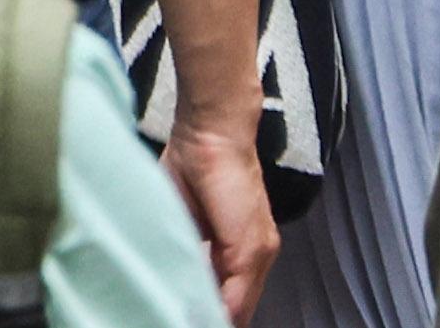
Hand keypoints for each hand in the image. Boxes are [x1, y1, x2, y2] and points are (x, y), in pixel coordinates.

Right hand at [163, 117, 278, 322]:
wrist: (212, 132)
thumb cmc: (193, 163)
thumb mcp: (184, 214)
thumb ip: (190, 248)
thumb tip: (180, 280)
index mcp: (239, 248)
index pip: (229, 296)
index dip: (211, 311)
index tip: (190, 315)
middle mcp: (258, 254)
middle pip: (236, 307)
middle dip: (212, 315)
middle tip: (187, 318)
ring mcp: (259, 253)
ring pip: (239, 307)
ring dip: (214, 315)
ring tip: (189, 319)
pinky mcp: (252, 249)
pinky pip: (238, 297)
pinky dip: (220, 312)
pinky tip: (205, 318)